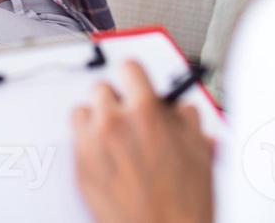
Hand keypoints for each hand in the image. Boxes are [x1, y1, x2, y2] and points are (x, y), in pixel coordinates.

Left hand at [72, 60, 215, 222]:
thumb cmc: (181, 206)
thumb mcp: (199, 150)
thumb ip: (186, 117)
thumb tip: (176, 108)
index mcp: (145, 112)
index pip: (129, 68)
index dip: (135, 76)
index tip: (136, 82)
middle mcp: (114, 124)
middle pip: (101, 87)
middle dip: (116, 99)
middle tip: (127, 115)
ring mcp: (92, 146)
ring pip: (82, 112)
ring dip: (96, 119)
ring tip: (113, 136)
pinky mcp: (79, 169)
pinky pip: (75, 141)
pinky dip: (87, 143)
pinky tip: (105, 157)